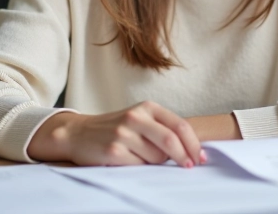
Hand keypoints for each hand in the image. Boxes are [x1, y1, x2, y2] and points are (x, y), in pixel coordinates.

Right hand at [29, 101, 202, 166]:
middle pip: (171, 141)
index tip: (199, 157)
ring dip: (157, 164)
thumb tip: (190, 149)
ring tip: (143, 158)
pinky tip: (130, 161)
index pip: (179, 125)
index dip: (193, 144)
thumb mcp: (139, 119)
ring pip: (156, 158)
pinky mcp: (113, 150)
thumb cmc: (115, 128)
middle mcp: (135, 117)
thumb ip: (162, 128)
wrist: (78, 133)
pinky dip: (141, 168)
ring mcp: (123, 134)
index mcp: (147, 107)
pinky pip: (139, 166)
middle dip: (183, 157)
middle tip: (187, 167)